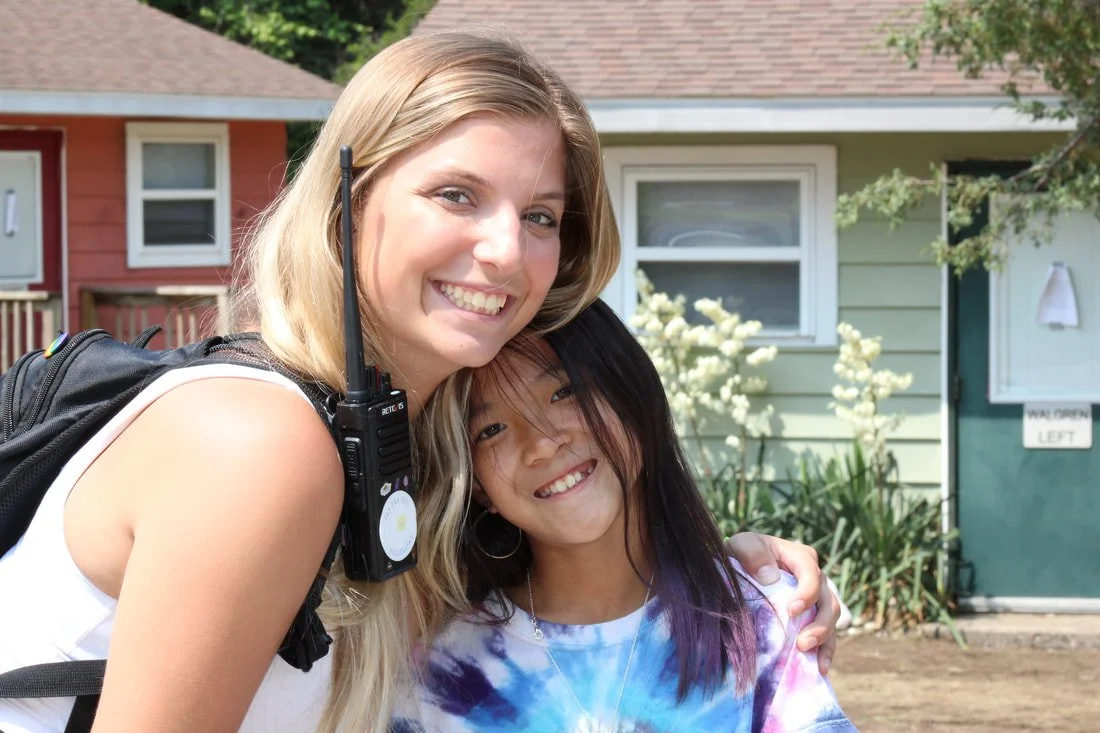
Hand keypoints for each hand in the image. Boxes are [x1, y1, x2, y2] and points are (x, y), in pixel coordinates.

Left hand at [725, 532, 839, 675]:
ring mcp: (817, 600)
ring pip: (831, 620)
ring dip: (824, 641)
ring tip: (814, 661)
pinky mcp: (812, 618)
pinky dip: (824, 651)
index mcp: (801, 558)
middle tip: (802, 644)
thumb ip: (753, 554)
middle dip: (820, 625)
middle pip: (828, 602)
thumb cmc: (743, 553)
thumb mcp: (743, 545)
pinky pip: (826, 635)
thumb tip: (771, 578)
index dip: (807, 593)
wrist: (740, 567)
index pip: (811, 574)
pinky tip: (820, 668)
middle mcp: (816, 578)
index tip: (792, 611)